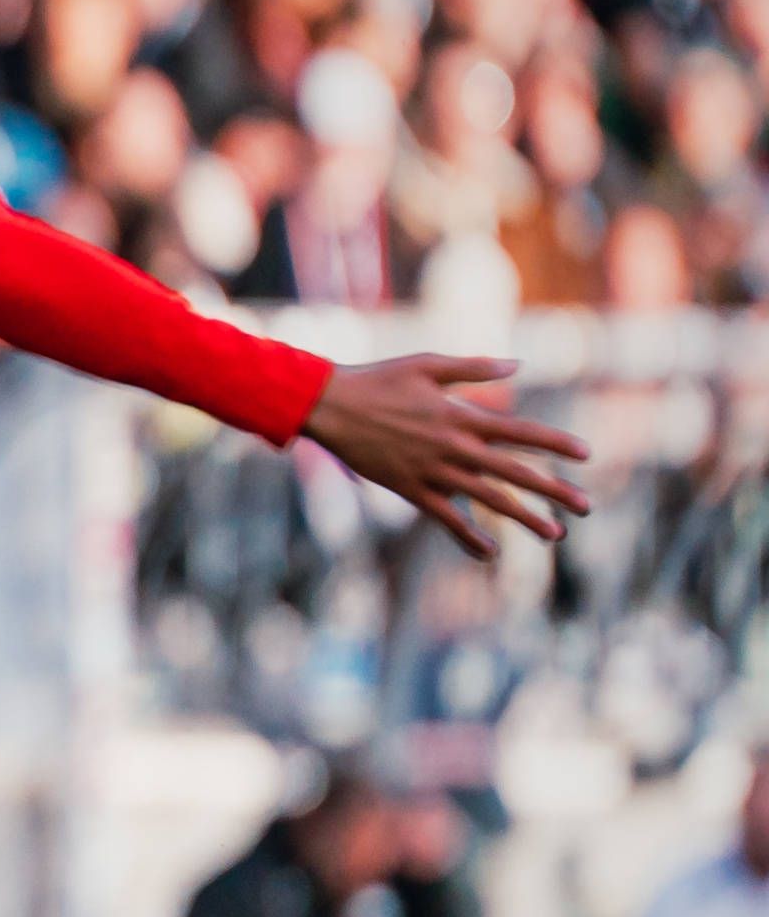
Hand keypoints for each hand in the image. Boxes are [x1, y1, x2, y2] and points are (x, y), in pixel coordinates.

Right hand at [302, 354, 588, 559]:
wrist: (330, 407)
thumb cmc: (378, 379)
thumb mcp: (428, 364)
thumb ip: (474, 367)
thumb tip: (517, 366)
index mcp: (462, 416)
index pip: (521, 433)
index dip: (555, 443)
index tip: (586, 454)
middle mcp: (454, 448)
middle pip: (515, 472)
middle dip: (555, 490)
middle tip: (587, 506)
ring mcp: (433, 472)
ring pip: (488, 500)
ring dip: (525, 518)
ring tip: (555, 535)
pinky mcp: (410, 490)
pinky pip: (445, 518)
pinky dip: (468, 536)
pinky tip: (491, 552)